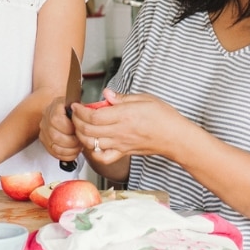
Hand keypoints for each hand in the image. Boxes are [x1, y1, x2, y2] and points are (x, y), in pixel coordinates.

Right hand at [39, 96, 80, 161]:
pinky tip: (73, 152)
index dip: (69, 128)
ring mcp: (44, 129)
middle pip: (55, 135)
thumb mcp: (83, 104)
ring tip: (78, 147)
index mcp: (56, 105)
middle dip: (71, 142)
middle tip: (80, 141)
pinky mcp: (44, 140)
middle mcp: (47, 116)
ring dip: (69, 150)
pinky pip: (53, 152)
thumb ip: (85, 109)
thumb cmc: (78, 109)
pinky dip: (65, 155)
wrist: (70, 111)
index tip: (79, 130)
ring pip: (54, 145)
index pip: (56, 119)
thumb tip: (89, 115)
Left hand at [72, 89, 186, 163]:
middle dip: (76, 122)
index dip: (80, 111)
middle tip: (75, 114)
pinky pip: (103, 157)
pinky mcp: (123, 152)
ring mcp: (120, 144)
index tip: (76, 105)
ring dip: (81, 135)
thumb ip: (122, 97)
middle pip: (88, 130)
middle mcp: (120, 131)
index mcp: (124, 115)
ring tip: (80, 126)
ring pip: (92, 143)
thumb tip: (106, 93)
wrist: (175, 137)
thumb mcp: (145, 98)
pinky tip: (92, 143)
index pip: (93, 116)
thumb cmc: (163, 117)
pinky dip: (93, 152)